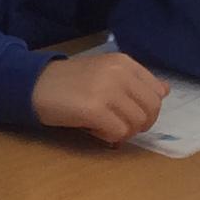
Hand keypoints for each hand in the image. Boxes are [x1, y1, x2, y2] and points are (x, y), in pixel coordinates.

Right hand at [32, 53, 168, 145]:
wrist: (33, 85)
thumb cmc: (69, 82)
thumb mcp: (105, 72)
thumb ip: (134, 81)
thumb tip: (165, 91)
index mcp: (124, 62)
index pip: (157, 92)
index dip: (147, 110)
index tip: (128, 114)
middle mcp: (119, 73)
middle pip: (151, 110)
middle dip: (138, 124)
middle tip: (116, 125)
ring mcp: (107, 90)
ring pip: (136, 124)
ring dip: (122, 131)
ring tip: (101, 125)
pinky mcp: (94, 109)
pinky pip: (118, 133)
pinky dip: (108, 137)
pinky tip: (93, 129)